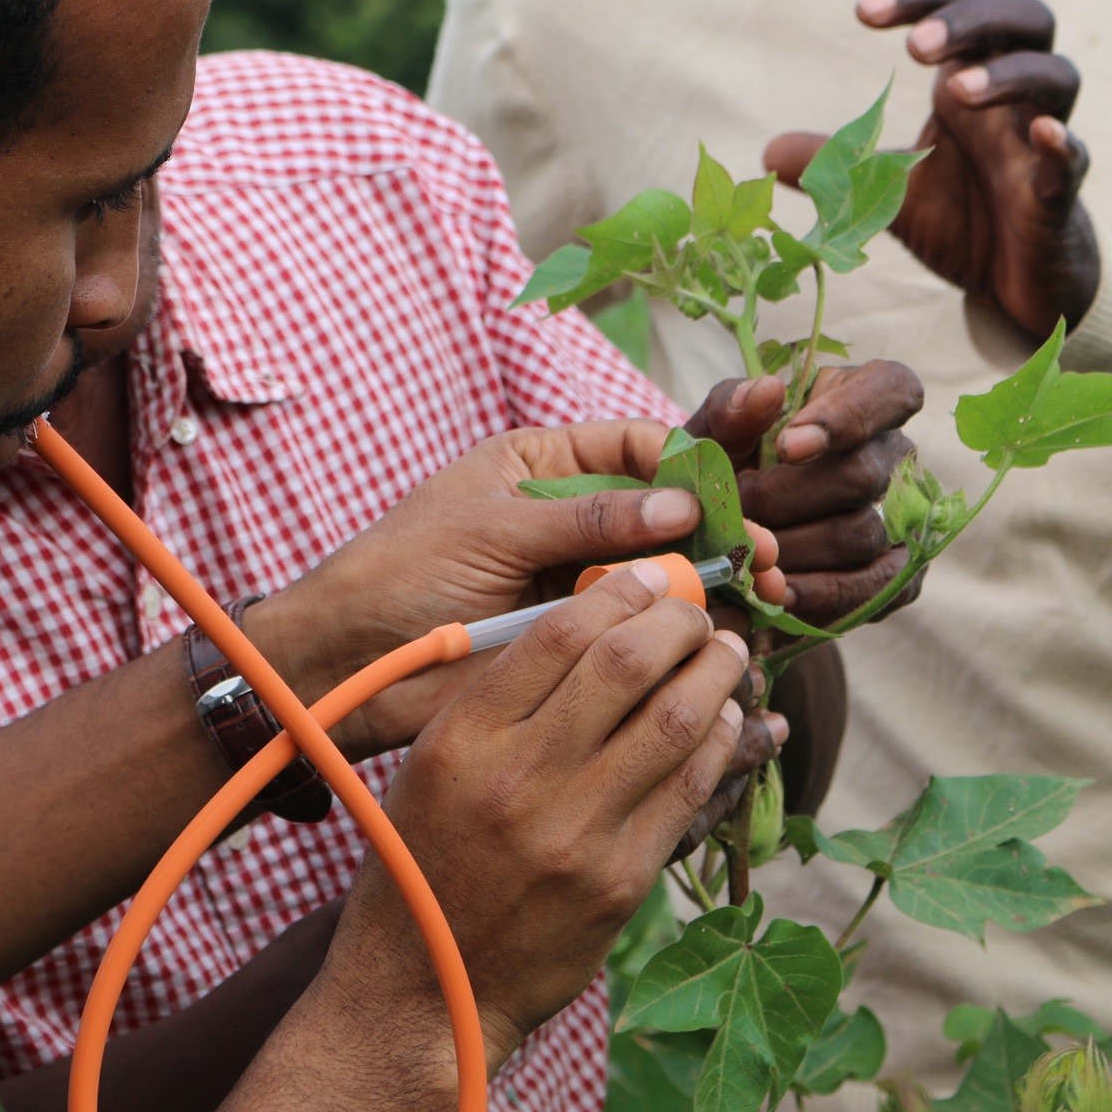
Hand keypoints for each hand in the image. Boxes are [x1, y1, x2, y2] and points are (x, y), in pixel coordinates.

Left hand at [259, 419, 782, 755]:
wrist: (347, 663)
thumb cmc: (398, 574)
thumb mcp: (491, 531)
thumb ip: (586, 519)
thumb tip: (679, 505)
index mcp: (542, 466)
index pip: (636, 447)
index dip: (691, 467)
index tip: (735, 497)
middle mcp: (568, 518)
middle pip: (664, 512)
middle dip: (718, 531)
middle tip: (764, 561)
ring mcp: (575, 579)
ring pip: (662, 575)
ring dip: (710, 586)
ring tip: (761, 602)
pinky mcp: (577, 638)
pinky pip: (641, 631)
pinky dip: (681, 635)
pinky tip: (721, 640)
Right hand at [323, 561, 774, 1065]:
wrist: (428, 986)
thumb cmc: (424, 860)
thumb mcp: (434, 763)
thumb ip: (499, 698)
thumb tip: (589, 627)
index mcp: (463, 739)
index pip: (558, 634)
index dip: (617, 592)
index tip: (644, 578)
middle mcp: (519, 779)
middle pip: (627, 664)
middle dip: (678, 622)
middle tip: (697, 611)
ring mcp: (575, 833)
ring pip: (675, 723)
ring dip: (714, 675)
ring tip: (724, 655)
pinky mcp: (619, 882)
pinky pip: (689, 792)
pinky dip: (720, 744)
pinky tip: (725, 721)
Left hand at [686, 362, 924, 625]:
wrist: (721, 540)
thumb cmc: (724, 469)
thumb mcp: (713, 434)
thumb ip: (731, 408)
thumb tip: (765, 390)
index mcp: (857, 399)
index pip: (890, 389)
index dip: (846, 418)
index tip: (786, 447)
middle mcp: (891, 454)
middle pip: (861, 475)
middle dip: (785, 500)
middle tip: (736, 513)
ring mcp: (901, 516)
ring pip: (862, 534)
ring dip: (794, 550)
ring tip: (744, 555)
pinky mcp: (898, 574)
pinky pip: (871, 588)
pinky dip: (818, 594)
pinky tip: (776, 593)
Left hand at [765, 0, 1097, 340]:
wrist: (1012, 285)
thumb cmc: (961, 222)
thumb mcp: (884, 195)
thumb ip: (835, 167)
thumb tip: (766, 152)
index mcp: (969, 85)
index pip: (959, 8)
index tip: (861, 11)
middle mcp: (1014, 100)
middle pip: (1023, 19)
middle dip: (970, 19)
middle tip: (913, 46)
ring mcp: (1041, 143)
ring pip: (1057, 76)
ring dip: (1009, 74)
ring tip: (954, 91)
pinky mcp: (1059, 195)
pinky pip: (1074, 158)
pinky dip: (1062, 143)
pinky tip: (1043, 135)